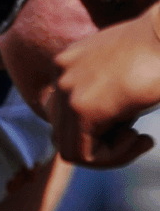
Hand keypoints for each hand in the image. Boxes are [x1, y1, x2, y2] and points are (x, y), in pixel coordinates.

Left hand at [47, 4, 159, 166]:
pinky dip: (114, 157)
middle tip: (135, 136)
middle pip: (63, 131)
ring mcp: (68, 89)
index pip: (63, 112)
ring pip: (70, 148)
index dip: (94, 130)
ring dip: (109, 154)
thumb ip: (105, 90)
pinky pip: (84, 154)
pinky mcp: (83, 106)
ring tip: (139, 138)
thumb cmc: (158, 53)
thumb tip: (105, 126)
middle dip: (100, 144)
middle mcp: (61, 73)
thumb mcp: (123, 70)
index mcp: (69, 62)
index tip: (128, 126)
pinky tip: (142, 139)